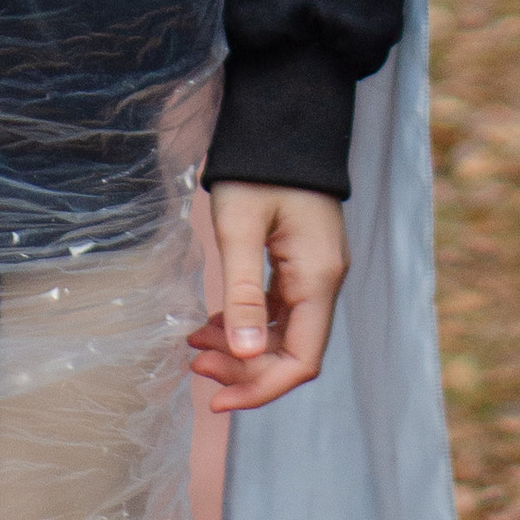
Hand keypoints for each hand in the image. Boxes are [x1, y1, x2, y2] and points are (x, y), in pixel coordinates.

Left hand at [189, 184, 347, 411]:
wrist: (282, 120)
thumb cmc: (258, 169)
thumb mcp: (240, 228)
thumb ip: (244, 293)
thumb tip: (246, 357)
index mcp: (318, 277)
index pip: (301, 360)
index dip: (261, 389)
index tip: (216, 399)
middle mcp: (324, 280)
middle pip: (292, 352)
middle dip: (244, 369)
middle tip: (195, 363)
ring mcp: (315, 272)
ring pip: (283, 333)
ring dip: (242, 348)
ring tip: (195, 343)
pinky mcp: (302, 262)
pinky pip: (280, 310)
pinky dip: (248, 324)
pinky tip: (215, 322)